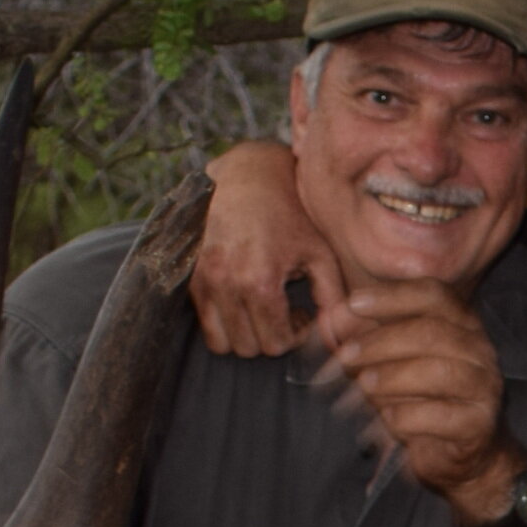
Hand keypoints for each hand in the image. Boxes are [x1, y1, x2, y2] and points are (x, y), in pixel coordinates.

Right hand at [196, 141, 342, 356]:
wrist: (247, 178)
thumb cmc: (291, 214)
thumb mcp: (321, 253)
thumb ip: (333, 299)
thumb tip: (336, 336)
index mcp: (259, 281)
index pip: (275, 344)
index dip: (295, 336)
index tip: (303, 314)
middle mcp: (225, 285)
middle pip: (249, 348)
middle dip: (272, 337)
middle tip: (286, 312)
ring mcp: (202, 282)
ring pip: (223, 343)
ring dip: (247, 335)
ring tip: (264, 309)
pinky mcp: (190, 278)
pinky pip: (206, 325)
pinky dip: (226, 323)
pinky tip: (245, 298)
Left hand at [314, 278, 522, 508]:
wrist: (459, 455)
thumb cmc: (421, 400)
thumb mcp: (387, 364)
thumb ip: (362, 337)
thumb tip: (332, 317)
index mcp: (461, 324)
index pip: (433, 294)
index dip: (392, 296)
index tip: (353, 304)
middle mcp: (479, 350)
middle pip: (431, 331)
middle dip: (380, 342)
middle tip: (346, 357)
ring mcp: (484, 387)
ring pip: (437, 372)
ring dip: (391, 379)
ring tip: (364, 387)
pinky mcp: (478, 423)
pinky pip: (437, 415)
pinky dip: (404, 417)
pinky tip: (388, 420)